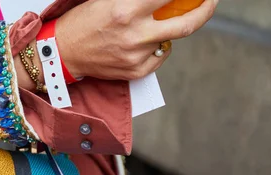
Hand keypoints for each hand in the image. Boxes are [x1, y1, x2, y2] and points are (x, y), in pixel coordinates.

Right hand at [55, 0, 217, 79]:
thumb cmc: (83, 21)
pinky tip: (142, 44)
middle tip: (208, 3)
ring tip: (151, 25)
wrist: (62, 52)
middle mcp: (134, 34)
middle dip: (205, 10)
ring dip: (169, 30)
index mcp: (126, 10)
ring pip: (170, 41)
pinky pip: (158, 58)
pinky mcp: (133, 71)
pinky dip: (156, 49)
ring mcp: (135, 56)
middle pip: (187, 24)